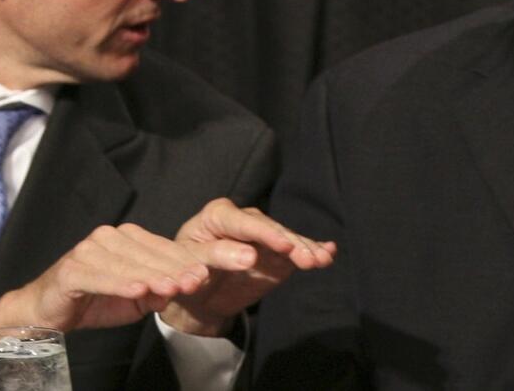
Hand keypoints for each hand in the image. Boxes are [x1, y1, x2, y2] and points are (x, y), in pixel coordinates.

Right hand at [0, 199, 334, 336]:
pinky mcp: (73, 268)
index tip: (247, 259)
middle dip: (195, 263)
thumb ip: (163, 286)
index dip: (212, 256)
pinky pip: (100, 276)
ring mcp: (93, 250)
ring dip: (159, 276)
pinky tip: (139, 292)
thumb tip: (191, 279)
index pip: (179, 250)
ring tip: (183, 285)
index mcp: (137, 240)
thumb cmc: (96, 300)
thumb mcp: (139, 297)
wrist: (46, 310)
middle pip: (162, 254)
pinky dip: (120, 284)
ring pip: (134, 265)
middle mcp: (116, 237)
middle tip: (225, 270)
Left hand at [160, 197, 336, 335]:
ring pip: (287, 240)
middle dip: (291, 244)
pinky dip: (312, 251)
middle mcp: (244, 220)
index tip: (283, 246)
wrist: (195, 298)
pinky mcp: (277, 254)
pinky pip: (295, 252)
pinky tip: (329, 253)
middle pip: (270, 230)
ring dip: (306, 249)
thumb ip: (217, 256)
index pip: (244, 223)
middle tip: (308, 259)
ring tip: (322, 260)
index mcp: (218, 215)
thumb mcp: (189, 265)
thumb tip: (249, 256)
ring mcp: (263, 236)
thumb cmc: (184, 274)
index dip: (264, 234)